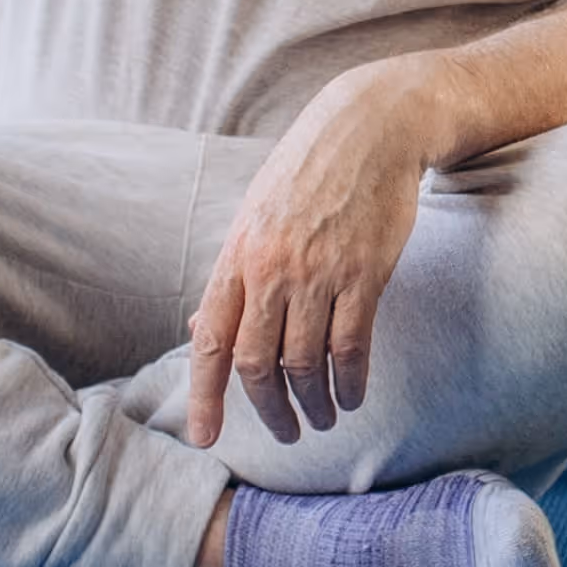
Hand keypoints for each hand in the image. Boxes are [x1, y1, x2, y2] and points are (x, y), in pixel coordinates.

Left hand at [186, 66, 436, 446]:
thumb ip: (231, 279)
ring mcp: (319, 272)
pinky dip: (350, 381)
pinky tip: (352, 395)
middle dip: (268, 411)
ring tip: (322, 418)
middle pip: (256, 363)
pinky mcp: (365, 273)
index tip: (204, 438)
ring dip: (312, 403)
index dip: (204, 395)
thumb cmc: (308, 173)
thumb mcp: (255, 217)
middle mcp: (271, 268)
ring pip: (304, 362)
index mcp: (237, 256)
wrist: (370, 127)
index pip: (210, 339)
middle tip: (286, 433)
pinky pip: (351, 345)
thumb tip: (197, 332)